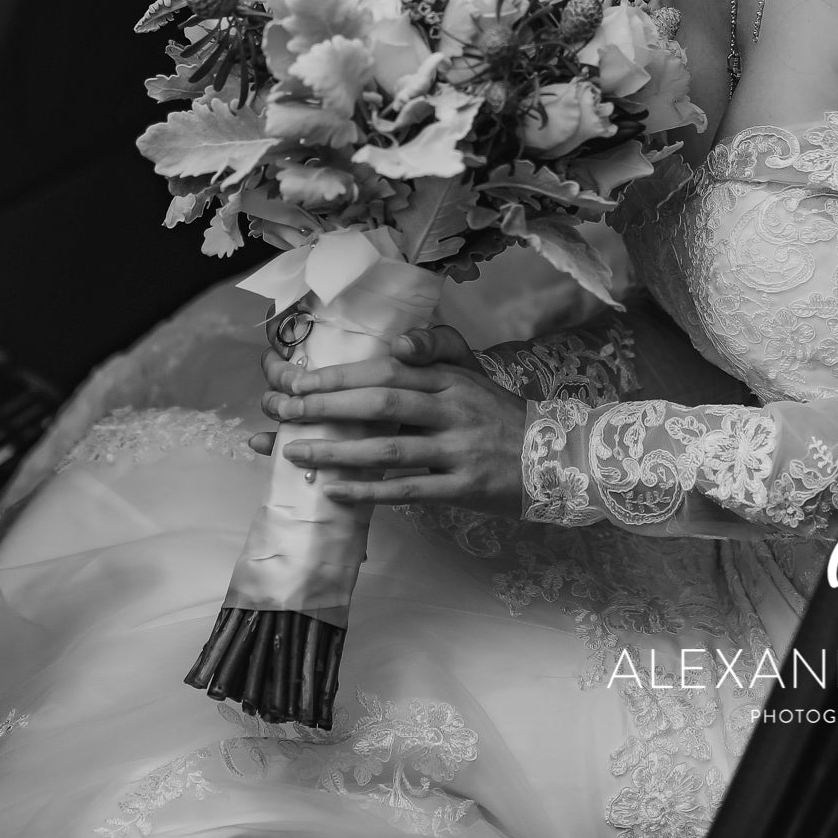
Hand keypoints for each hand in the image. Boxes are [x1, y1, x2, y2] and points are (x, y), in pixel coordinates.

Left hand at [249, 323, 527, 518]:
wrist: (554, 455)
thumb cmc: (498, 413)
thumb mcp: (473, 369)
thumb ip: (436, 346)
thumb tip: (397, 345)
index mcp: (450, 378)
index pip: (386, 370)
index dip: (339, 375)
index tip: (296, 380)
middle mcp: (452, 408)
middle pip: (381, 403)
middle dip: (326, 407)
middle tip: (283, 411)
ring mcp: (457, 450)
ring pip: (389, 449)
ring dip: (337, 451)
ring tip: (294, 451)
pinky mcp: (463, 488)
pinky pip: (409, 490)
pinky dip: (370, 491)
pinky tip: (336, 493)